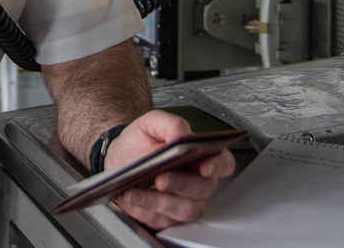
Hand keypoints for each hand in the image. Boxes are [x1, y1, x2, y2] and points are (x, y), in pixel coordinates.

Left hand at [103, 110, 235, 229]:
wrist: (119, 158)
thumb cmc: (141, 141)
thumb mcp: (151, 123)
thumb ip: (170, 123)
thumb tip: (182, 133)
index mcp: (201, 156)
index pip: (223, 163)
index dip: (218, 166)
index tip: (204, 167)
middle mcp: (198, 182)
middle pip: (202, 188)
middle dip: (181, 184)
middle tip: (161, 178)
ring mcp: (185, 202)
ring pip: (183, 208)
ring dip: (158, 201)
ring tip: (135, 190)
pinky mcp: (168, 218)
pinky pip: (161, 220)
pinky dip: (144, 209)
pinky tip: (130, 197)